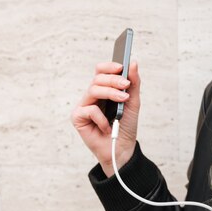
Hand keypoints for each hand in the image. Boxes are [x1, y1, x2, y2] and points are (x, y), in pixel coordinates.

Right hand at [71, 61, 140, 176]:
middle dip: (113, 80)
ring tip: (123, 100)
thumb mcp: (133, 102)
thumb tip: (133, 63)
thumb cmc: (126, 125)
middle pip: (97, 78)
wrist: (122, 148)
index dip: (109, 66)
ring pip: (93, 90)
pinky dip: (102, 118)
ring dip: (110, 93)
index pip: (101, 71)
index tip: (121, 67)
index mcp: (104, 90)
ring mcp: (84, 106)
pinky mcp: (77, 118)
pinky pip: (90, 110)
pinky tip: (108, 126)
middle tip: (126, 85)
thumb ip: (133, 83)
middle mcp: (92, 96)